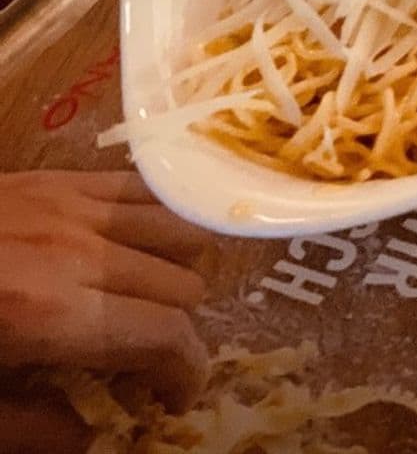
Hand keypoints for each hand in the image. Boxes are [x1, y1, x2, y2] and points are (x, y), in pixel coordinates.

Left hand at [0, 169, 209, 445]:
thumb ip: (39, 429)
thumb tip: (94, 433)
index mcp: (53, 316)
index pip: (165, 335)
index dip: (187, 373)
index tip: (174, 400)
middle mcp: (79, 253)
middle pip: (181, 285)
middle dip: (176, 331)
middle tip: (143, 362)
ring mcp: (73, 206)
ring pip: (177, 229)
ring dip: (178, 272)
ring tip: (150, 301)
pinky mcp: (62, 178)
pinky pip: (142, 190)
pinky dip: (158, 221)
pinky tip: (137, 250)